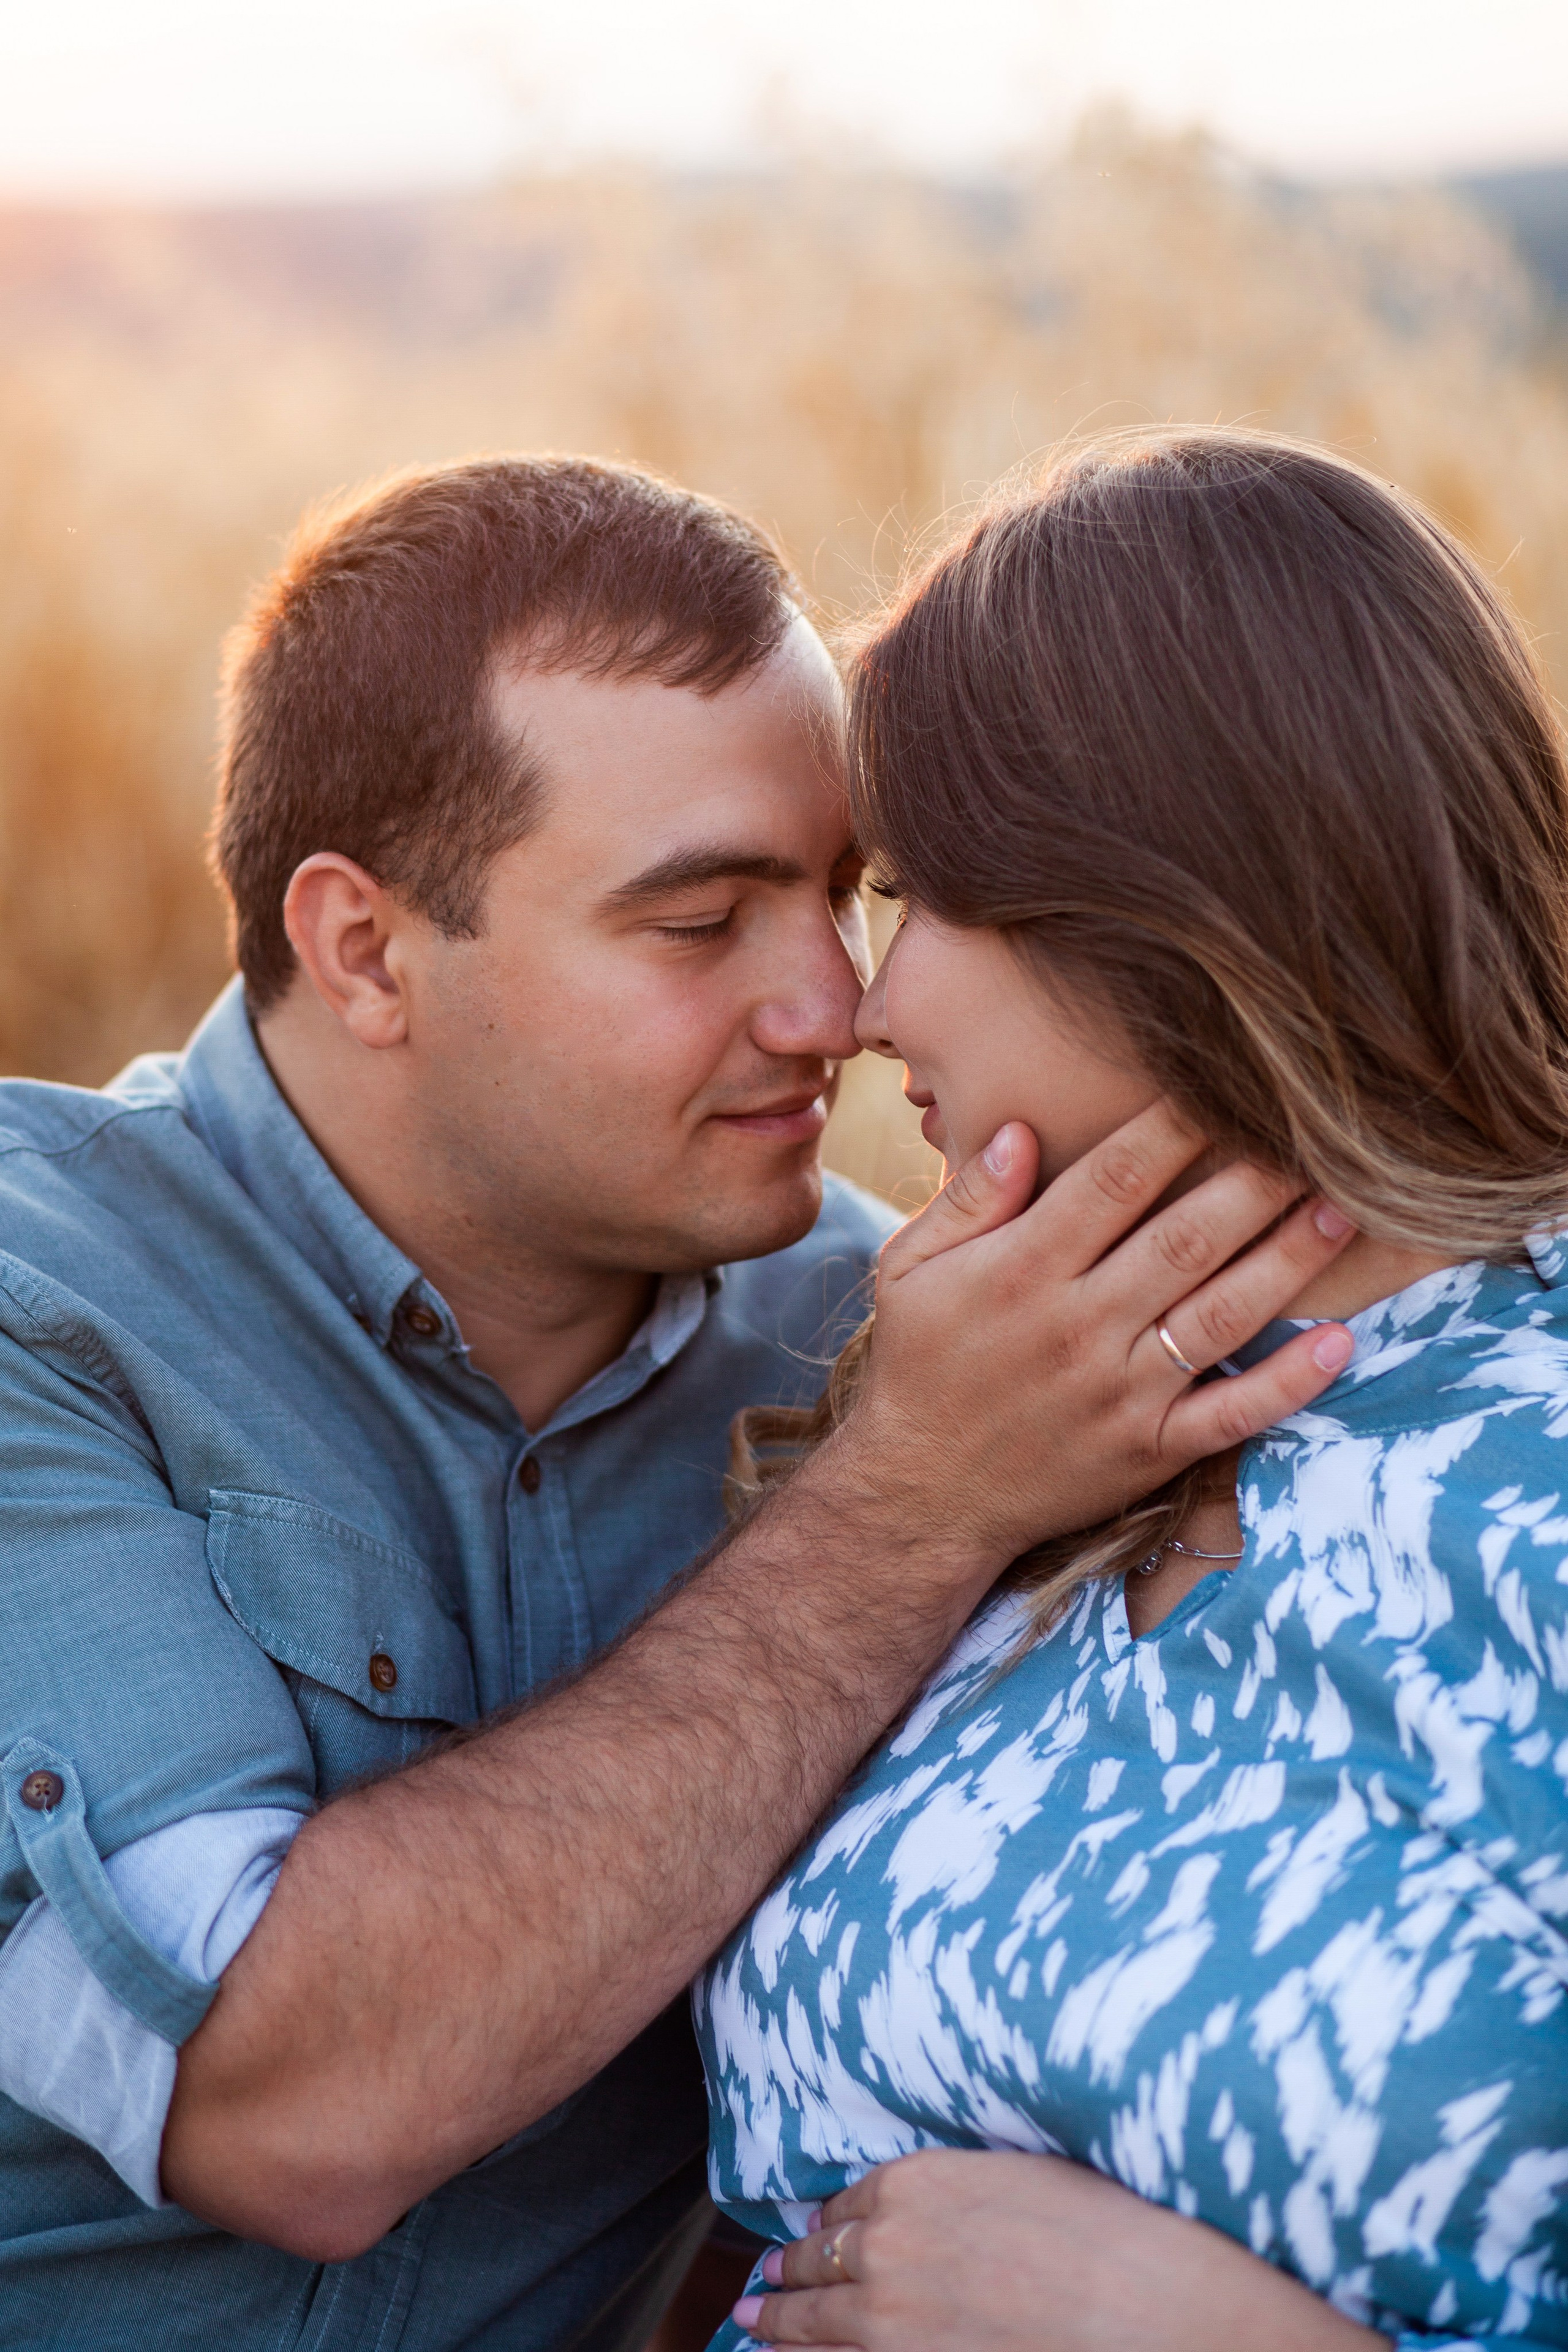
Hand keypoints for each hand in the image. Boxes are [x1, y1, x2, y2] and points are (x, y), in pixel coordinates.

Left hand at [735, 2149, 1375, 2350]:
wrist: (1139, 2310)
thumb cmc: (1103, 2234)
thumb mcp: (1023, 2174)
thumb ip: (962, 2188)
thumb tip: (938, 2202)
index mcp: (913, 2185)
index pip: (852, 2200)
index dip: (835, 2218)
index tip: (820, 2228)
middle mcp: (884, 2248)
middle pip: (817, 2260)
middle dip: (785, 2271)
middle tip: (761, 2281)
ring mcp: (886, 2321)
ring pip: (810, 2320)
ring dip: (777, 2320)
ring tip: (752, 2318)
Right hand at [812, 1102, 1354, 1571]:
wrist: (922, 1495)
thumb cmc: (921, 1365)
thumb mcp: (910, 1270)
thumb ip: (968, 1199)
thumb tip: (1025, 1129)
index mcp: (1022, 1271)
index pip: (1113, 1181)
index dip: (1174, 1128)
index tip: (1224, 1086)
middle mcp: (1078, 1325)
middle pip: (1185, 1238)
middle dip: (1256, 1182)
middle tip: (1317, 1133)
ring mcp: (1119, 1392)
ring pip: (1220, 1316)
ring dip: (1289, 1261)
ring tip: (1344, 1211)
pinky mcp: (1148, 1451)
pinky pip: (1230, 1414)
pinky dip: (1288, 1383)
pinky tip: (1339, 1342)